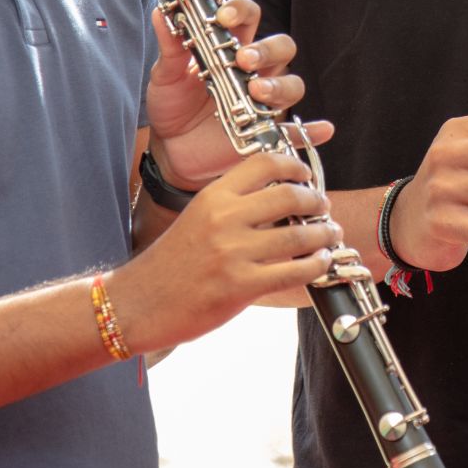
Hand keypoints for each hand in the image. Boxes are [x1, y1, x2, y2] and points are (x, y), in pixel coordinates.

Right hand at [109, 151, 340, 349]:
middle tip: (324, 208)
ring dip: (324, 234)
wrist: (136, 304)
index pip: (265, 164)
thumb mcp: (197, 219)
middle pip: (290, 196)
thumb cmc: (169, 265)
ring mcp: (233, 252)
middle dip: (316, 201)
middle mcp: (224, 218)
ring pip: (299, 235)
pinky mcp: (240, 286)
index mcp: (213, 196)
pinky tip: (320, 263)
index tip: (307, 176)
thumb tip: (281, 202)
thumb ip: (233, 207)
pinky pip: (294, 271)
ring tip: (331, 235)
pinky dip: (317, 265)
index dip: (295, 167)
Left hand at [146, 1, 332, 188]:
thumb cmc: (173, 105)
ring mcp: (265, 101)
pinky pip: (299, 132)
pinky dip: (313, 131)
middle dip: (267, 50)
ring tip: (257, 93)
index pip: (249, 17)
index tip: (223, 16)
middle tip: (244, 60)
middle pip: (281, 47)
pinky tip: (323, 130)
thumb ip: (170, 46)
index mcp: (232, 48)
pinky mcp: (269, 132)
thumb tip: (161, 12)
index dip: (241, 10)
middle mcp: (256, 70)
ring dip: (281, 86)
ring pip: (293, 84)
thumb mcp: (166, 76)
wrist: (171, 149)